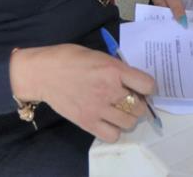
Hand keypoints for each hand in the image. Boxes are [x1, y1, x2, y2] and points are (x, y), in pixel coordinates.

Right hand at [9, 43, 154, 142]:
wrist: (44, 72)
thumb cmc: (71, 59)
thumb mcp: (100, 56)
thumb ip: (118, 69)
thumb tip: (132, 81)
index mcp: (114, 70)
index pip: (147, 85)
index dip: (149, 87)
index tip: (144, 87)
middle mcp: (109, 90)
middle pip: (140, 107)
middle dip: (139, 103)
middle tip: (130, 99)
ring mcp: (98, 108)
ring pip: (129, 123)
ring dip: (128, 117)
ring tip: (120, 110)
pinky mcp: (86, 122)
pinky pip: (111, 135)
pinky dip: (114, 131)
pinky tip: (109, 121)